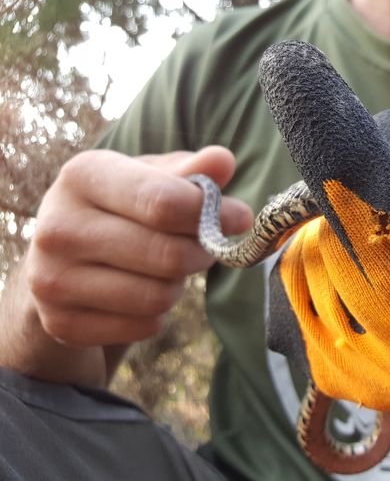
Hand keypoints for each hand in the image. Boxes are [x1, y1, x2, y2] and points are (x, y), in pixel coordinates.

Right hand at [0, 146, 251, 386]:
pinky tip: (140, 293)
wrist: (67, 256)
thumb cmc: (126, 205)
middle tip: (204, 247)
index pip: (163, 202)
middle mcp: (57, 226)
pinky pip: (144, 326)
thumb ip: (193, 170)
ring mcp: (51, 278)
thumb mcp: (155, 177)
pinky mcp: (60, 322)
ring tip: (165, 269)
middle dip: (201, 253)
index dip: (213, 214)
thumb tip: (223, 160)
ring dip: (177, 285)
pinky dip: (157, 315)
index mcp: (84, 176)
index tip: (241, 218)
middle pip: (168, 255)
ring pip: (158, 297)